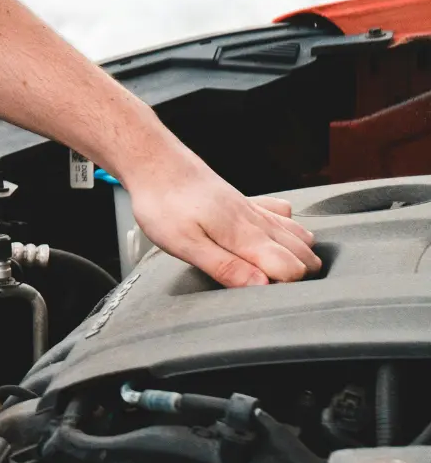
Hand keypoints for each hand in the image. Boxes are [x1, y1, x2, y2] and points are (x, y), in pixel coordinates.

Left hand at [119, 141, 321, 286]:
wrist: (157, 165)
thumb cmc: (165, 205)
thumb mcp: (186, 245)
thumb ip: (226, 267)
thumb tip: (261, 286)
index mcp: (246, 236)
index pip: (293, 269)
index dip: (284, 288)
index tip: (263, 296)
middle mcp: (259, 222)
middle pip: (305, 254)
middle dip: (298, 276)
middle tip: (267, 288)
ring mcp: (256, 211)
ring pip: (300, 235)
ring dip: (298, 255)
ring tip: (275, 272)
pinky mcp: (248, 203)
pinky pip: (284, 217)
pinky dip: (290, 230)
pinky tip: (274, 239)